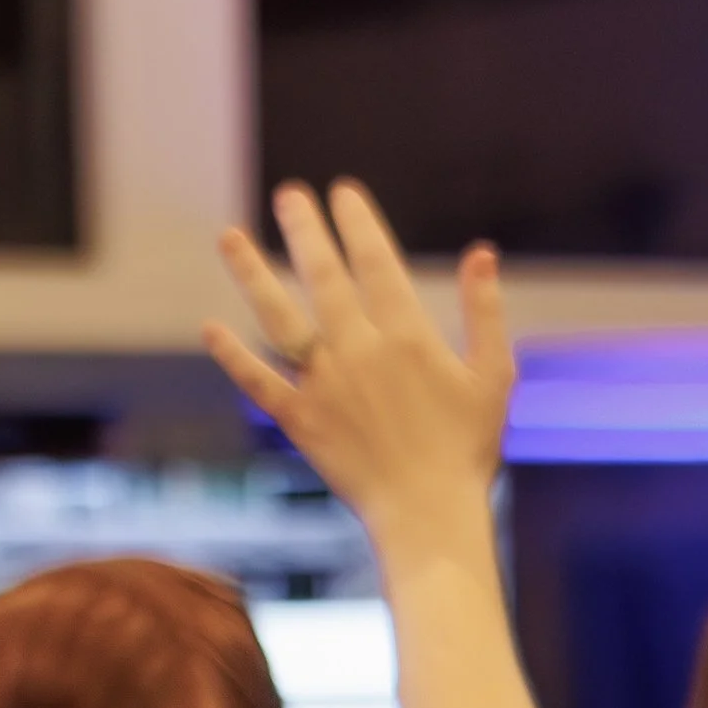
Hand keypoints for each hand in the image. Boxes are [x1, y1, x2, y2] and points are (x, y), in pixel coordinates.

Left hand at [205, 184, 513, 557]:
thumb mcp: (494, 377)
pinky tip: (212, 327)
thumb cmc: (469, 451)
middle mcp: (359, 352)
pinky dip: (234, 356)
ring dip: (252, 274)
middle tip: (287, 193)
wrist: (428, 517)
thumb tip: (482, 252)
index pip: (376, 263)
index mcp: (407, 337)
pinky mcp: (301, 421)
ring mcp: (324, 386)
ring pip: (279, 319)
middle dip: (304, 230)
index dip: (357, 223)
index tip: (341, 191)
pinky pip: (259, 382)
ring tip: (228, 236)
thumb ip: (485, 311)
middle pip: (324, 278)